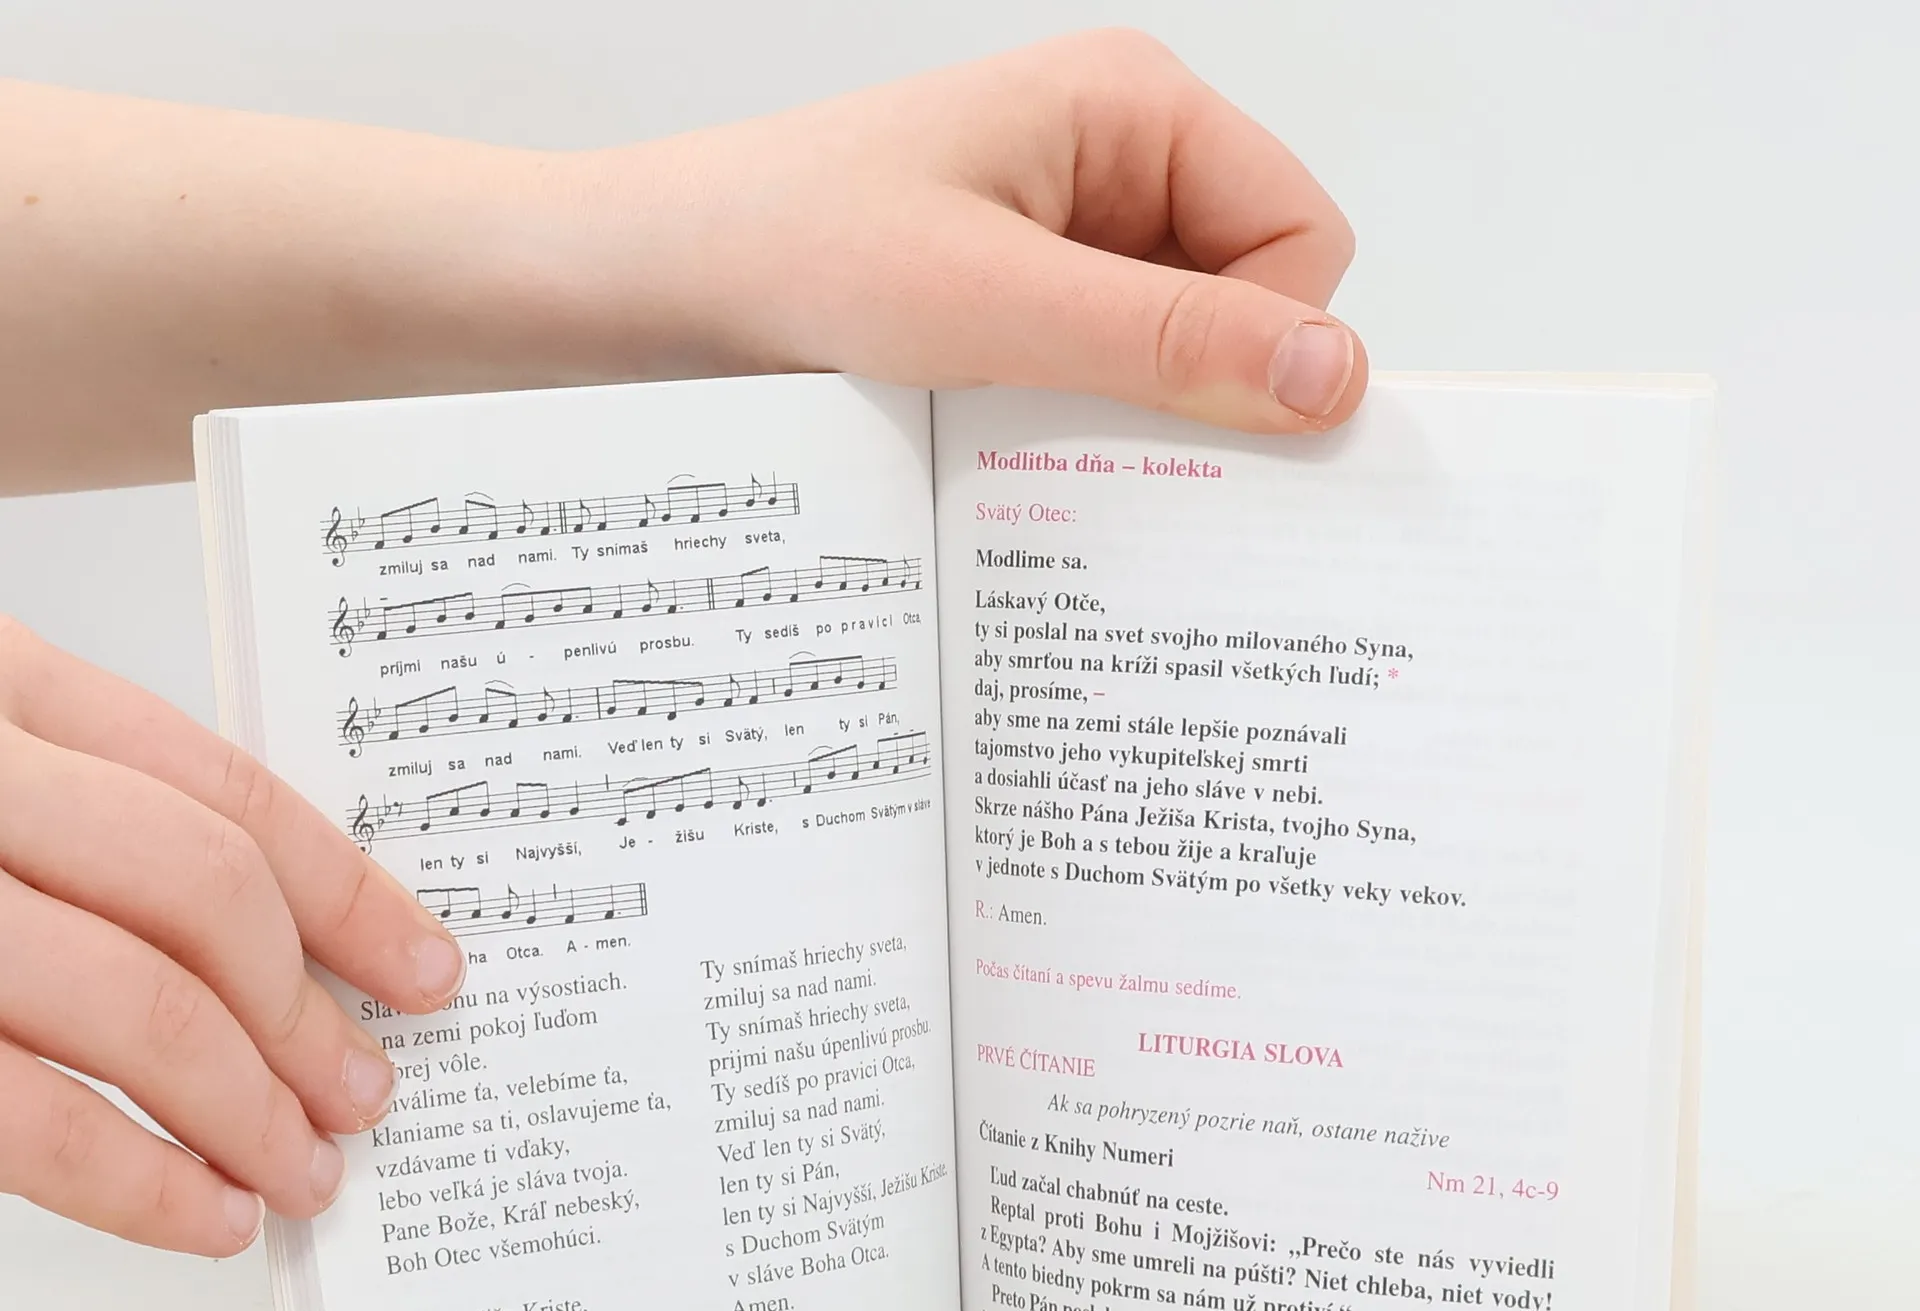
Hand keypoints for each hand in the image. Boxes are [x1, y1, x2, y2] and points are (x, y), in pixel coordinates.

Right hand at [0, 618, 467, 1254]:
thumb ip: (78, 805)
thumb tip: (265, 934)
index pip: (218, 784)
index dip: (349, 889)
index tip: (426, 967)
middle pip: (198, 893)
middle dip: (307, 1011)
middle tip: (367, 1092)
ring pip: (130, 1003)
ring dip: (247, 1105)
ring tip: (307, 1173)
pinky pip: (20, 1119)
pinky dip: (136, 1180)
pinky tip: (204, 1215)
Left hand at [570, 30, 1365, 434]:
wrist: (656, 285)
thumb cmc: (794, 253)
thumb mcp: (993, 305)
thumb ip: (1167, 342)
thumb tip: (1335, 379)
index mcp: (1136, 108)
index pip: (1303, 238)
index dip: (1271, 342)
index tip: (1194, 424)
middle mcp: (1118, 160)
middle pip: (1250, 298)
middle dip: (1200, 384)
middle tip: (1102, 441)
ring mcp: (1071, 233)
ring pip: (1179, 350)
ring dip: (1131, 410)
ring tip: (1030, 430)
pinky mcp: (1026, 297)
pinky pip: (1109, 373)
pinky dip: (1082, 421)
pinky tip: (1012, 438)